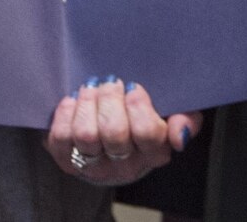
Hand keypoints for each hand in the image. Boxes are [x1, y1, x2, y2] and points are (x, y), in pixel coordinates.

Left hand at [44, 77, 203, 187]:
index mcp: (154, 153)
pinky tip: (74, 100)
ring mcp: (93, 165)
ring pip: (85, 135)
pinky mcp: (66, 159)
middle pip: (114, 133)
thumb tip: (179, 136)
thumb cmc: (144, 115)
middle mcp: (124, 165)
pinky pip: (60, 137)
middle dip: (110, 98)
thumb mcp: (172, 112)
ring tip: (92, 88)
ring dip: (88, 102)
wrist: (111, 131)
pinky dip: (66, 113)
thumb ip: (186, 118)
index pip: (148, 134)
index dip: (139, 106)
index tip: (134, 86)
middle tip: (111, 82)